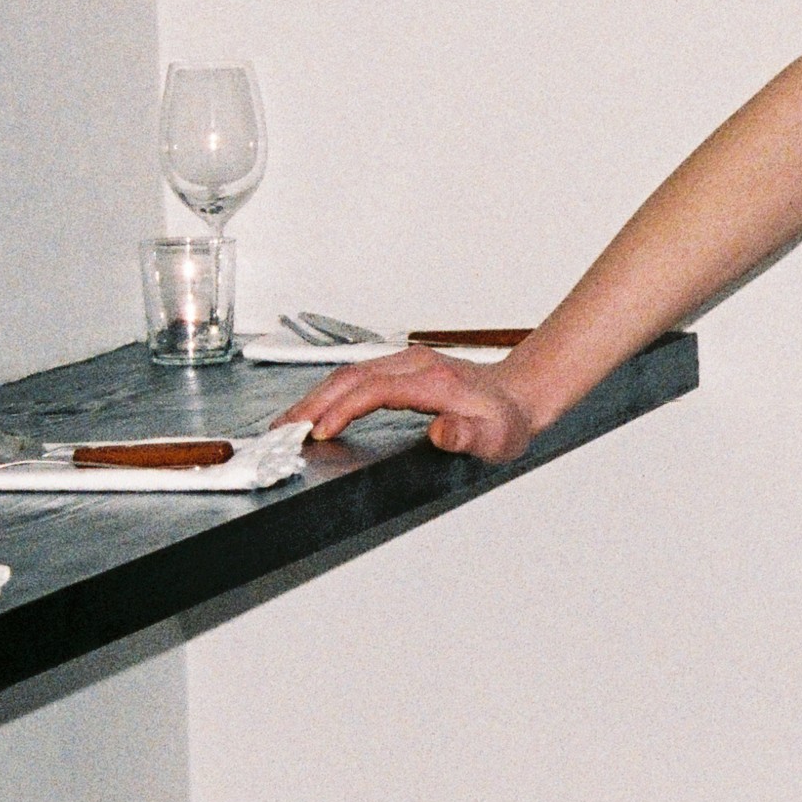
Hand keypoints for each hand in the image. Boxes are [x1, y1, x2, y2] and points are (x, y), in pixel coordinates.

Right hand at [267, 348, 541, 462]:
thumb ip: (466, 437)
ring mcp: (406, 362)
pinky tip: (317, 409)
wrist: (518, 396)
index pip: (373, 390)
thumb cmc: (505, 421)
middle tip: (282, 430)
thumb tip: (441, 433)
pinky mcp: (401, 367)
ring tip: (287, 422)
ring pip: (349, 373)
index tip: (319, 433)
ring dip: (315, 397)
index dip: (342, 411)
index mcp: (432, 381)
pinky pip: (357, 375)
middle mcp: (415, 364)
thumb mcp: (494, 439)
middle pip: (351, 377)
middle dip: (312, 404)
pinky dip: (330, 392)